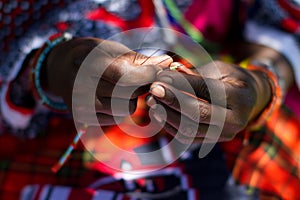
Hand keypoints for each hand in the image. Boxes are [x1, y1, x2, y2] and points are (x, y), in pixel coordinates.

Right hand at [45, 37, 171, 124]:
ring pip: (125, 110)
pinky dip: (120, 109)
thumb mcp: (115, 51)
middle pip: (129, 95)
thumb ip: (142, 60)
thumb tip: (169, 62)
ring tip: (123, 87)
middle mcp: (83, 88)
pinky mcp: (84, 118)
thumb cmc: (94, 55)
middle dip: (141, 86)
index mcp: (90, 65)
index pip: (126, 76)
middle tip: (139, 77)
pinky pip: (115, 119)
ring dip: (131, 99)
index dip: (148, 75)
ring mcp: (82, 106)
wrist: (62, 68)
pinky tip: (112, 97)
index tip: (161, 70)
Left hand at [146, 61, 271, 141]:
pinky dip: (169, 125)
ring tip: (151, 100)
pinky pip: (186, 137)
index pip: (207, 90)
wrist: (247, 100)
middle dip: (172, 101)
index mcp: (240, 97)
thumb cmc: (229, 79)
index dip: (182, 83)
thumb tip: (168, 70)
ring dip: (166, 115)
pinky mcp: (211, 142)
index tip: (161, 76)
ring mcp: (223, 134)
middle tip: (153, 88)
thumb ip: (195, 73)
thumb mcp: (217, 69)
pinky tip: (157, 112)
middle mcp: (235, 120)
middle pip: (198, 114)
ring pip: (189, 130)